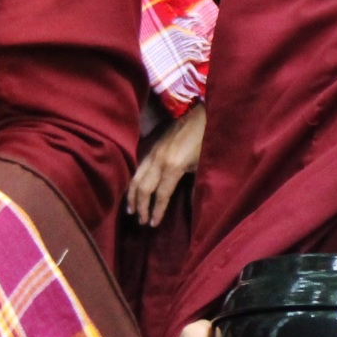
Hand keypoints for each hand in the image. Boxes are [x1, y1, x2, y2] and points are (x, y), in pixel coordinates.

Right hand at [128, 102, 206, 226]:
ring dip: (132, 195)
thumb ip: (196, 187)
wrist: (199, 111)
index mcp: (172, 167)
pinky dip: (133, 181)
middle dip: (140, 206)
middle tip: (140, 221)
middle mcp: (158, 160)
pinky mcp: (150, 146)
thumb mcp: (204, 165)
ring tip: (130, 209)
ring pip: (136, 177)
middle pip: (143, 188)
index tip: (152, 225)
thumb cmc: (206, 139)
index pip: (160, 195)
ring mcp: (152, 152)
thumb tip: (192, 207)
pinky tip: (133, 189)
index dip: (156, 211)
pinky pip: (137, 167)